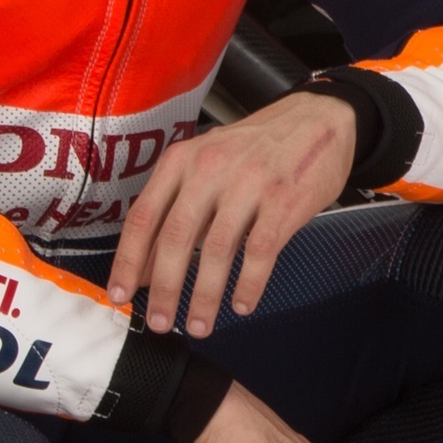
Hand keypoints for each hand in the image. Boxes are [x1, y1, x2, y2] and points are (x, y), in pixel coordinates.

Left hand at [109, 89, 356, 335]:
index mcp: (183, 160)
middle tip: (158, 322)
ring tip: (199, 324)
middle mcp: (211, 169)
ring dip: (204, 296)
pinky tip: (242, 304)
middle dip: (164, 289)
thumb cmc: (259, 147)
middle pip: (175, 238)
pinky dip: (248, 284)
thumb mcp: (208, 163)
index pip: (144, 216)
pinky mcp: (285, 200)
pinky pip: (260, 252)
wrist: (319, 118)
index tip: (122, 294)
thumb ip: (178, 207)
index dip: (128, 261)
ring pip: (216, 250)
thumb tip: (146, 265)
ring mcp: (250, 184)